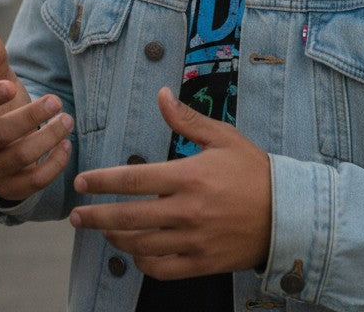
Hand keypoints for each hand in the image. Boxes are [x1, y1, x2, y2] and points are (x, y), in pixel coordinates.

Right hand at [0, 31, 73, 202]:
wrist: (5, 150)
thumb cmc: (3, 109)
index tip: (10, 85)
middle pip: (0, 134)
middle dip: (31, 117)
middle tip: (57, 101)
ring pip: (19, 157)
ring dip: (47, 138)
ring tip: (68, 120)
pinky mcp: (11, 189)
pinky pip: (33, 182)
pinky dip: (53, 165)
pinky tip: (67, 145)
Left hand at [68, 87, 271, 279]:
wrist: (288, 214)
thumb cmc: (253, 170)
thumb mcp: (223, 137)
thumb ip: (187, 119)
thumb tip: (161, 94)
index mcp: (188, 177)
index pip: (133, 179)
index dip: (102, 182)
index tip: (81, 183)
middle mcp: (186, 211)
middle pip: (128, 217)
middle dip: (96, 216)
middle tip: (75, 216)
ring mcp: (193, 241)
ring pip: (140, 245)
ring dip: (116, 238)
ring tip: (103, 230)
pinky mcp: (202, 263)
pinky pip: (162, 269)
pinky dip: (142, 263)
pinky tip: (135, 253)